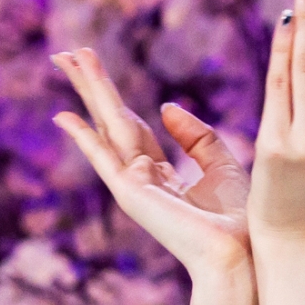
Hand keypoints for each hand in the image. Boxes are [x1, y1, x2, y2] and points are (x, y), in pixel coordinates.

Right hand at [52, 47, 250, 278]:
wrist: (241, 252)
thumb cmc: (238, 218)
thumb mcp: (221, 163)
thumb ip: (195, 136)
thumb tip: (164, 107)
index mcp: (161, 174)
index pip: (132, 126)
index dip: (114, 97)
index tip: (96, 67)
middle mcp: (141, 178)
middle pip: (112, 120)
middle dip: (91, 86)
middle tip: (65, 53)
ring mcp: (133, 185)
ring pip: (106, 126)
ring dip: (87, 92)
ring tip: (65, 58)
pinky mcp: (131, 194)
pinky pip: (104, 157)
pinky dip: (84, 137)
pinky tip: (64, 116)